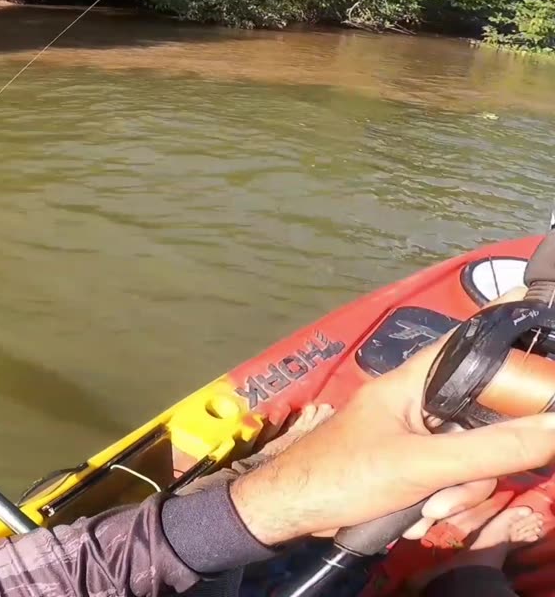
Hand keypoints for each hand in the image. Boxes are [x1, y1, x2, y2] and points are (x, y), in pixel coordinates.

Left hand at [230, 288, 554, 545]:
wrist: (292, 513)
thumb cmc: (340, 476)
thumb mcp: (421, 466)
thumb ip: (490, 449)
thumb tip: (554, 426)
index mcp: (412, 383)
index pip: (468, 343)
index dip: (504, 331)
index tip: (537, 305)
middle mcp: (416, 403)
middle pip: (484, 418)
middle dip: (478, 466)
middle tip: (449, 492)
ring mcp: (414, 436)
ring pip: (471, 457)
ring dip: (454, 494)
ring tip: (422, 510)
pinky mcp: (410, 466)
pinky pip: (450, 479)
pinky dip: (440, 501)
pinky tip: (413, 516)